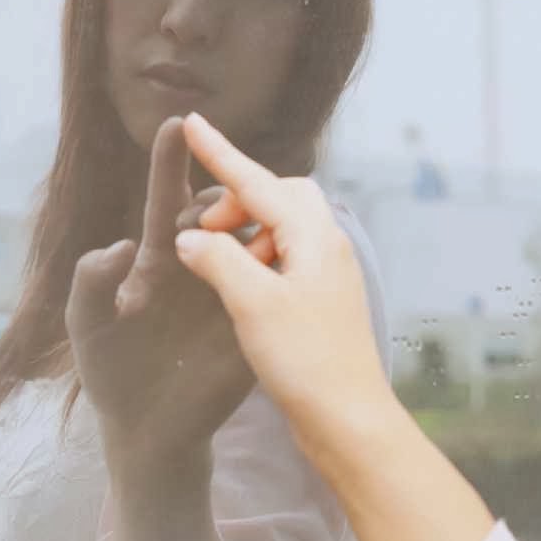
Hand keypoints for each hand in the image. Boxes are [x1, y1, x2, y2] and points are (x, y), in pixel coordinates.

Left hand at [64, 116, 255, 458]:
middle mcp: (201, 266)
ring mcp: (232, 293)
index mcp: (159, 258)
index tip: (177, 123)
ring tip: (239, 240)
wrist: (146, 432)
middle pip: (220, 211)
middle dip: (219, 196)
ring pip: (254, 240)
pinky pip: (272, 288)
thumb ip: (91, 280)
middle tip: (207, 217)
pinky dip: (276, 271)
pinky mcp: (255, 325)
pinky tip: (275, 264)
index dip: (171, 162)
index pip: (169, 200)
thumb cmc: (111, 371)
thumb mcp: (86, 324)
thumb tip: (124, 247)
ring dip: (252, 227)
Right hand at [171, 113, 393, 455]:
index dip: (220, 154)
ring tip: (215, 263)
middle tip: (203, 230)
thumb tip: (191, 238)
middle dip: (237, 201)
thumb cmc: (305, 360)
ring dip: (245, 235)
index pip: (258, 182)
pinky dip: (256, 260)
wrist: (349, 419)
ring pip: (282, 228)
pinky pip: (285, 258)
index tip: (192, 121)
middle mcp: (328, 245)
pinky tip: (237, 290)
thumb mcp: (252, 304)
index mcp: (314, 236)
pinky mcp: (323, 301)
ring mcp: (328, 274)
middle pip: (278, 196)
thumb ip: (218, 260)